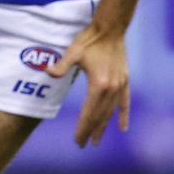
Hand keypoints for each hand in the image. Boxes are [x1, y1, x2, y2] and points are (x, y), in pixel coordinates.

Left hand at [46, 24, 129, 147]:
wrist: (111, 29)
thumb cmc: (89, 40)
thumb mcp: (73, 52)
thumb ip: (62, 65)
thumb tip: (48, 73)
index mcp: (98, 85)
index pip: (88, 113)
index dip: (83, 128)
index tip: (77, 141)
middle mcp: (111, 89)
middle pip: (100, 116)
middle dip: (91, 131)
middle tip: (83, 145)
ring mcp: (120, 86)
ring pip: (111, 112)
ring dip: (104, 127)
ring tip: (97, 140)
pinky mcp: (125, 81)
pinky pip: (125, 103)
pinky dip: (123, 115)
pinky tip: (122, 128)